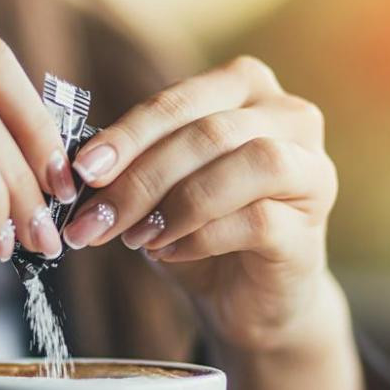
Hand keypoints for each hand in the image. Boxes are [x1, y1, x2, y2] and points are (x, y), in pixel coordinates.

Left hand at [61, 56, 338, 352]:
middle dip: (142, 177)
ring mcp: (311, 170)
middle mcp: (290, 117)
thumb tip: (78, 165)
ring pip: (246, 164)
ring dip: (177, 203)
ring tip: (135, 237)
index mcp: (247, 89)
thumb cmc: (201, 231)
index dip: (128, 135)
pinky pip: (257, 219)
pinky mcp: (311, 227)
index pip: (180, 102)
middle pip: (209, 133)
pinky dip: (201, 236)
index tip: (81, 171)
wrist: (247, 300)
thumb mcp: (159, 188)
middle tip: (95, 219)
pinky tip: (167, 253)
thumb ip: (131, 165)